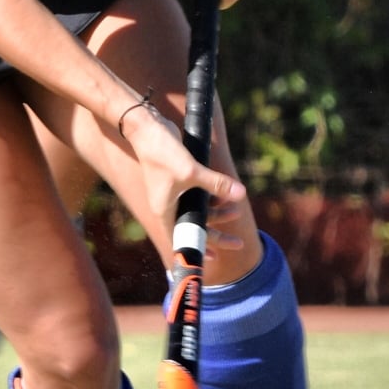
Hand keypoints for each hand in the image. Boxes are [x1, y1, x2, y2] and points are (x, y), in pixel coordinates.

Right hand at [119, 97, 246, 241]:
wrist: (148, 129)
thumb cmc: (164, 154)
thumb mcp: (191, 172)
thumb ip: (217, 184)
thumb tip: (241, 194)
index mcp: (166, 212)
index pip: (182, 240)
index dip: (197, 251)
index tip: (213, 260)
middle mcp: (168, 206)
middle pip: (195, 227)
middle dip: (217, 234)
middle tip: (239, 242)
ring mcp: (173, 193)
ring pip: (199, 211)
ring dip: (217, 212)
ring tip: (236, 210)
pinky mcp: (179, 180)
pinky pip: (198, 196)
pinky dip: (212, 197)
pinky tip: (226, 194)